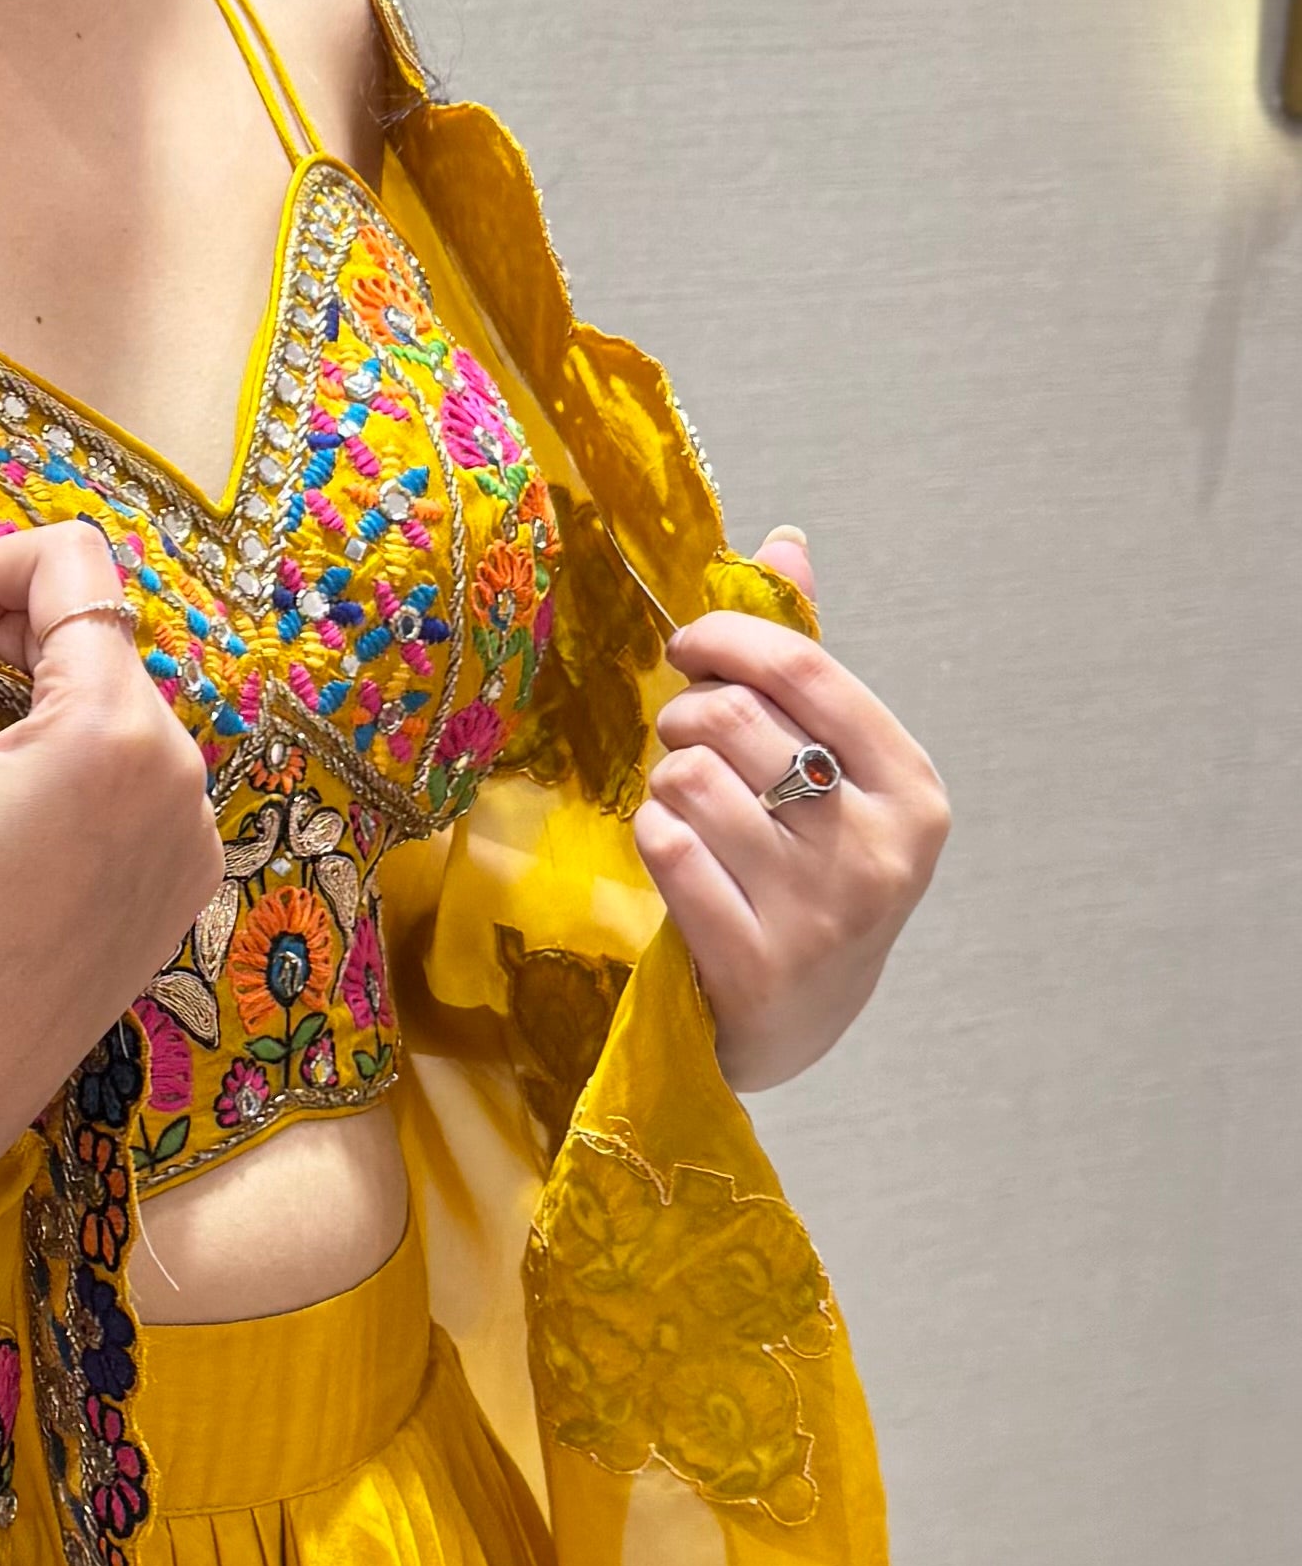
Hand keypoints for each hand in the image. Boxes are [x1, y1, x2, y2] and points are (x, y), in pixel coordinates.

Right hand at [0, 496, 224, 1222]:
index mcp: (116, 727)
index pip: (77, 565)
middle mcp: (182, 770)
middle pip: (104, 636)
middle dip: (20, 638)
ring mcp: (197, 833)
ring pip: (123, 708)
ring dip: (50, 707)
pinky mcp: (189, 883)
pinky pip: (145, 783)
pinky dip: (85, 776)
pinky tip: (18, 837)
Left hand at [637, 528, 950, 1093]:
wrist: (802, 1022)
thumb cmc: (812, 873)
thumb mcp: (835, 773)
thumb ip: (807, 665)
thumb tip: (784, 543)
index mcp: (913, 789)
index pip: (806, 670)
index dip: (726, 639)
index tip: (687, 648)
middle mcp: (879, 851)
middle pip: (736, 722)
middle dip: (686, 716)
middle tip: (682, 742)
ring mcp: (820, 915)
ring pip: (691, 781)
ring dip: (665, 784)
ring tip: (685, 807)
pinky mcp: (756, 965)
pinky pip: (667, 849)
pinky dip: (652, 836)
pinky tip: (674, 855)